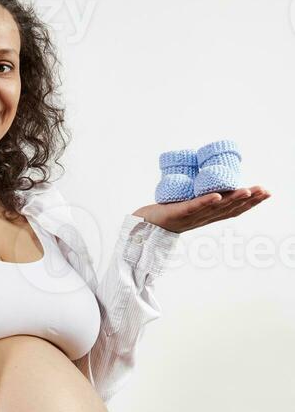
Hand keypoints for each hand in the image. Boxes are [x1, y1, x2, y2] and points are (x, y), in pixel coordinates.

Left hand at [132, 186, 271, 233]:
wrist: (145, 225)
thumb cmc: (167, 214)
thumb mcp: (190, 206)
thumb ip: (204, 200)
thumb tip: (217, 186)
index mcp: (208, 216)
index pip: (234, 210)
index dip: (251, 203)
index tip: (266, 193)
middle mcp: (203, 218)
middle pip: (230, 209)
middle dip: (249, 200)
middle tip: (265, 190)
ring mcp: (191, 217)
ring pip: (216, 208)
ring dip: (233, 199)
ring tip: (248, 190)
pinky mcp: (177, 213)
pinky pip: (194, 206)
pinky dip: (206, 201)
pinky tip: (217, 195)